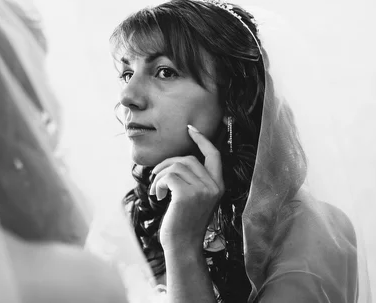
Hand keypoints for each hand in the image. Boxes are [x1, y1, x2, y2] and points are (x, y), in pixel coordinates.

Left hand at [149, 125, 223, 251]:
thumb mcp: (195, 198)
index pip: (214, 155)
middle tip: (156, 176)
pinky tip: (157, 196)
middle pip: (189, 159)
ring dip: (160, 176)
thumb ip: (194, 180)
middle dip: (168, 163)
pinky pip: (168, 176)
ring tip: (156, 190)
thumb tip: (177, 161)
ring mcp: (202, 190)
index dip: (202, 140)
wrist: (182, 247)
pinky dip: (158, 183)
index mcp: (218, 185)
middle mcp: (214, 186)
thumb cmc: (184, 223)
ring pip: (176, 166)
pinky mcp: (187, 195)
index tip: (190, 129)